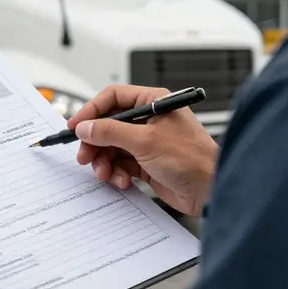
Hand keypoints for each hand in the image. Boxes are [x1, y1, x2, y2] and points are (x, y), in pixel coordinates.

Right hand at [67, 85, 218, 215]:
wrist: (211, 190)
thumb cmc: (192, 158)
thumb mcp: (144, 141)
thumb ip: (110, 132)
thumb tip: (86, 126)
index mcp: (152, 102)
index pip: (113, 98)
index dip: (91, 111)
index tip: (76, 126)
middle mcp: (149, 119)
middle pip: (108, 125)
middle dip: (95, 142)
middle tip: (84, 156)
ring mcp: (147, 141)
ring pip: (111, 147)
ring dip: (104, 161)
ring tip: (105, 173)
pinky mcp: (146, 162)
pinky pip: (120, 164)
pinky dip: (117, 173)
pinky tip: (123, 181)